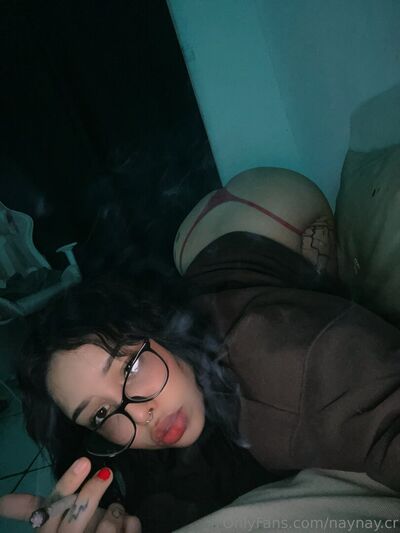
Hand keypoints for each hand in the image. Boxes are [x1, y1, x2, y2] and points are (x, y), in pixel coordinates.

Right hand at [0, 457, 140, 531]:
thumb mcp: (57, 523)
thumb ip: (33, 510)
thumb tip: (0, 502)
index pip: (51, 512)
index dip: (67, 486)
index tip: (84, 462)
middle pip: (76, 518)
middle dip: (93, 493)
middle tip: (107, 472)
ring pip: (106, 527)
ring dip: (115, 512)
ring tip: (116, 511)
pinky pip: (130, 531)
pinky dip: (131, 523)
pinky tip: (129, 523)